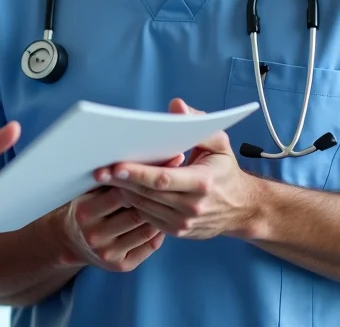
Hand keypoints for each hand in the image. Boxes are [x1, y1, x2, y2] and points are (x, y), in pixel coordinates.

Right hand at [56, 152, 185, 271]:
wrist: (70, 241)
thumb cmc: (84, 206)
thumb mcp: (88, 190)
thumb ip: (109, 178)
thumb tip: (140, 157)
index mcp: (84, 211)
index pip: (120, 193)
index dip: (144, 178)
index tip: (166, 163)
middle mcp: (95, 235)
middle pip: (136, 212)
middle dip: (158, 195)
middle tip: (181, 179)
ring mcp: (108, 253)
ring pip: (147, 229)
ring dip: (163, 213)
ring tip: (178, 198)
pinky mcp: (121, 265)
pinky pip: (150, 245)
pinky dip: (160, 231)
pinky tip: (166, 218)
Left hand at [96, 98, 260, 240]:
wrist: (242, 209)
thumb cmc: (225, 171)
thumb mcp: (220, 144)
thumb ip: (198, 124)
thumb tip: (177, 107)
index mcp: (202, 182)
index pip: (163, 179)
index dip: (137, 173)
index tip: (114, 165)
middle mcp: (193, 206)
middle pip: (147, 193)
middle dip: (120, 181)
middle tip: (97, 170)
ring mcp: (184, 223)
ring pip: (143, 206)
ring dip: (123, 192)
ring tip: (104, 179)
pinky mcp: (177, 232)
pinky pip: (147, 218)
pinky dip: (132, 204)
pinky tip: (120, 190)